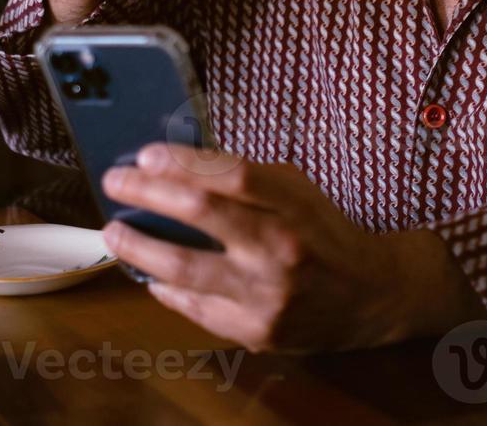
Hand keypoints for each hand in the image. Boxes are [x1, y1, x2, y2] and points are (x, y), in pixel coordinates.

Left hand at [99, 143, 486, 353]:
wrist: (370, 296)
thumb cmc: (323, 233)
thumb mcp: (296, 191)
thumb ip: (245, 180)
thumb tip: (177, 167)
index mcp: (292, 205)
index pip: (229, 173)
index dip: (181, 161)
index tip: (145, 155)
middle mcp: (279, 249)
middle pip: (200, 213)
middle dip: (146, 193)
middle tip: (116, 184)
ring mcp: (266, 295)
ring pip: (184, 268)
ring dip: (139, 247)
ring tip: (115, 233)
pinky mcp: (256, 331)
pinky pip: (195, 307)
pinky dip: (166, 288)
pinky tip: (150, 273)